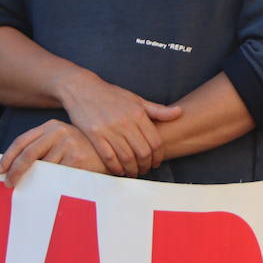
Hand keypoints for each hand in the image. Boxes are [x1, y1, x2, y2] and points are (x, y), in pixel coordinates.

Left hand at [0, 120, 107, 186]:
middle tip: (9, 185)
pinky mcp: (76, 159)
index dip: (8, 157)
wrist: (113, 151)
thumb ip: (42, 147)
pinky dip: (49, 185)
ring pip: (41, 169)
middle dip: (15, 172)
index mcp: (52, 126)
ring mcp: (68, 144)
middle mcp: (59, 132)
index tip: (1, 170)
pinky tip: (50, 188)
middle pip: (27, 155)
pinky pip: (55, 177)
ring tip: (33, 189)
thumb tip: (14, 166)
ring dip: (34, 181)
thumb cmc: (83, 149)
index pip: (22, 141)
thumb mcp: (62, 140)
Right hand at [56, 71, 181, 176]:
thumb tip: (179, 112)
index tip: (157, 162)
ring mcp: (109, 129)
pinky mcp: (94, 135)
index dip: (159, 155)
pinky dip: (116, 168)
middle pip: (143, 152)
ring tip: (134, 172)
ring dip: (132, 169)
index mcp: (138, 113)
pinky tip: (119, 170)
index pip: (155, 141)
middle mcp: (125, 122)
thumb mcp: (137, 99)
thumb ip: (157, 110)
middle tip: (146, 169)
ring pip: (127, 157)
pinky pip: (108, 157)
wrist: (83, 89)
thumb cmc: (112, 96)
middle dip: (146, 165)